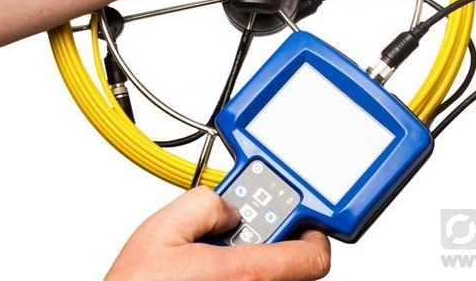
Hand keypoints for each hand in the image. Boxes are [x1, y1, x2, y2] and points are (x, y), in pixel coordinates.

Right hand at [105, 186, 330, 280]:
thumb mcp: (163, 230)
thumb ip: (205, 203)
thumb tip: (228, 206)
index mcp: (245, 277)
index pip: (313, 256)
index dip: (312, 231)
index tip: (302, 219)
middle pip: (295, 268)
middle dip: (274, 243)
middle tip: (245, 234)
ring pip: (275, 280)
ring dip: (258, 264)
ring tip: (221, 258)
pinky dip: (245, 278)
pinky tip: (215, 274)